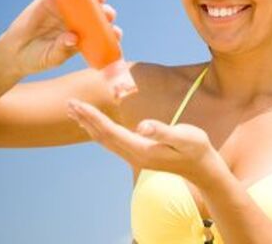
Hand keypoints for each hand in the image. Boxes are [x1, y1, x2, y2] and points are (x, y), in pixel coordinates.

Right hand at [0, 0, 121, 76]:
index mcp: (85, 39)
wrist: (14, 52)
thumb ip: (62, 49)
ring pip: (87, 1)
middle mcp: (80, 24)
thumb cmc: (37, 59)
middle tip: (108, 14)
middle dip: (107, 13)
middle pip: (99, 15)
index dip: (113, 32)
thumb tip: (72, 38)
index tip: (117, 33)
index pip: (104, 34)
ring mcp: (67, 11)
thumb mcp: (51, 57)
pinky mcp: (52, 0)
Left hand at [66, 98, 223, 186]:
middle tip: (68, 103)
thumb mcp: (184, 137)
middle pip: (102, 136)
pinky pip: (112, 142)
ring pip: (105, 140)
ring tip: (75, 112)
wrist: (202, 167)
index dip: (92, 116)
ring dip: (89, 125)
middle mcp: (134, 154)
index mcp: (142, 149)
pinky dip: (99, 131)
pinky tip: (95, 126)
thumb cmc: (196, 149)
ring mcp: (135, 156)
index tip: (77, 103)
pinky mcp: (139, 153)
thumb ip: (163, 130)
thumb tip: (142, 125)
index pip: (110, 131)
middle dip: (85, 119)